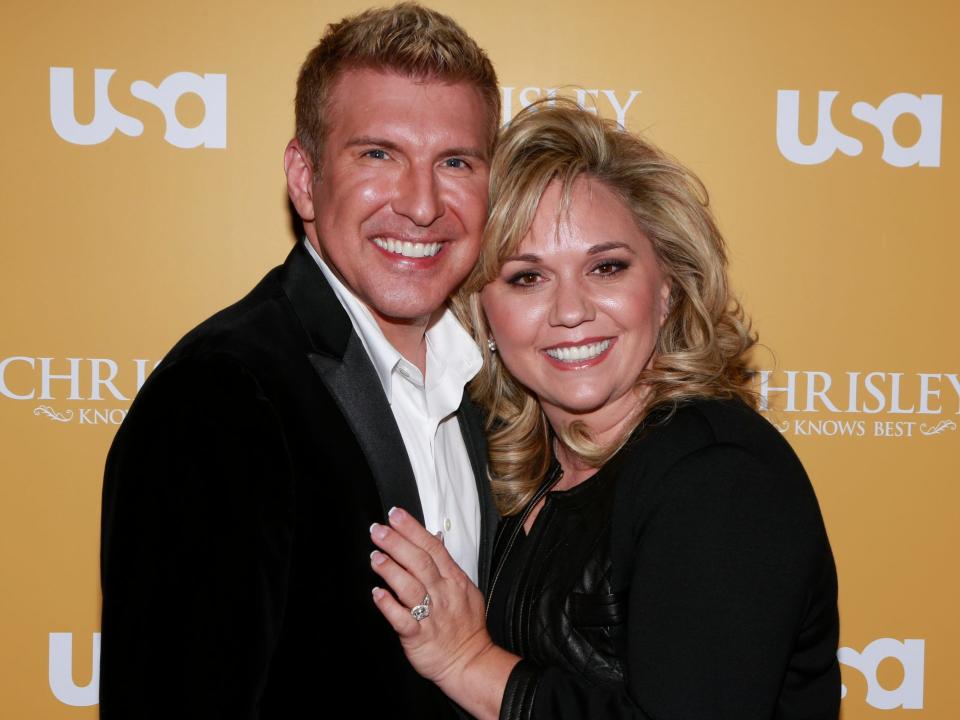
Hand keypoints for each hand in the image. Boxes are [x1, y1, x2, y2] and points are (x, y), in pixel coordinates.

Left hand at [369, 507, 491, 685]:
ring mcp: (431, 615)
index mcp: (453, 579)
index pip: (432, 547)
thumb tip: (434, 537)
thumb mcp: (464, 588)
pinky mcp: (419, 636)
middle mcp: (442, 594)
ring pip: (410, 587)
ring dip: (391, 570)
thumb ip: (446, 563)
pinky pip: (403, 620)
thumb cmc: (465, 625)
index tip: (396, 515)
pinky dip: (389, 606)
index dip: (413, 529)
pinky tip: (377, 594)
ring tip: (375, 557)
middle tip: (379, 530)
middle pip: (420, 562)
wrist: (468, 661)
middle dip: (397, 543)